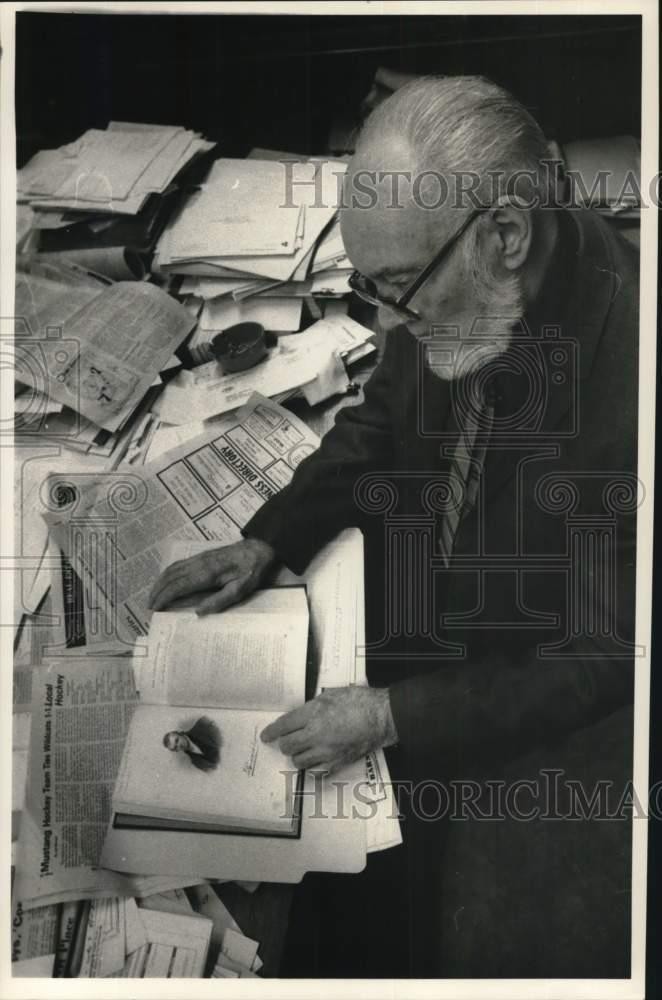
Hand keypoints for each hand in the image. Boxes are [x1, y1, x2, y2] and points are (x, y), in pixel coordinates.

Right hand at [148, 537, 275, 615]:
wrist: (258, 549)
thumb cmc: (251, 571)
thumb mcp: (241, 590)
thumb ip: (219, 601)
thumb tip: (198, 612)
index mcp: (207, 574)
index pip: (178, 586)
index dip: (164, 597)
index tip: (155, 608)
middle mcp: (198, 564)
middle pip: (171, 577)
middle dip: (158, 592)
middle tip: (149, 607)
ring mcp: (198, 558)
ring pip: (172, 569)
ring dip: (160, 583)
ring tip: (153, 596)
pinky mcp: (200, 556)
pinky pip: (178, 564)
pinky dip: (167, 574)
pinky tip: (164, 581)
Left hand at [260, 686, 396, 774]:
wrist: (382, 716)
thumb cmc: (360, 701)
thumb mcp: (331, 694)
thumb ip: (313, 706)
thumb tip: (301, 716)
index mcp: (313, 714)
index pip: (283, 726)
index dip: (272, 732)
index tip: (266, 736)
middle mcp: (316, 735)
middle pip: (288, 746)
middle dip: (285, 744)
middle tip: (289, 740)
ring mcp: (327, 751)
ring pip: (299, 762)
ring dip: (298, 755)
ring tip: (304, 750)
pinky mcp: (337, 763)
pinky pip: (316, 773)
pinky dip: (313, 768)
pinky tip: (316, 762)